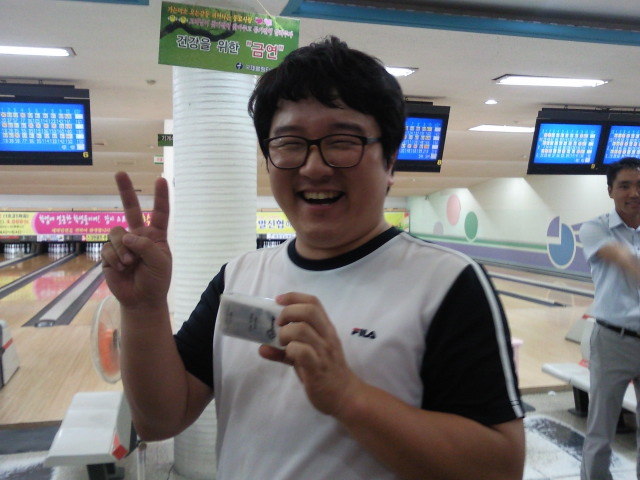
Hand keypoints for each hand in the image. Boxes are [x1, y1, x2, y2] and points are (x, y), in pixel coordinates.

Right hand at [101, 172, 171, 309]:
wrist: (141, 299)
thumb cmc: (156, 280)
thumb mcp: (160, 262)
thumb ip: (146, 246)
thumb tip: (127, 236)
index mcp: (155, 236)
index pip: (159, 213)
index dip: (160, 197)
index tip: (161, 179)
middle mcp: (138, 235)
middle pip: (130, 209)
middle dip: (125, 190)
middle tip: (120, 173)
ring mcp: (123, 244)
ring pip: (117, 232)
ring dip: (123, 248)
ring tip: (130, 264)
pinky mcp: (109, 254)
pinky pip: (108, 248)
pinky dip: (116, 258)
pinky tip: (122, 268)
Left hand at [259, 292, 363, 415]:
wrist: (346, 396)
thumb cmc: (326, 373)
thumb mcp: (308, 357)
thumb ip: (286, 350)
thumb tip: (261, 348)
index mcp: (326, 329)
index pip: (313, 302)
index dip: (294, 297)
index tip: (278, 300)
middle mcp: (327, 336)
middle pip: (308, 310)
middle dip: (288, 313)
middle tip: (279, 325)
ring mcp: (323, 351)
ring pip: (301, 329)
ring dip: (285, 333)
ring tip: (283, 343)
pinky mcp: (317, 368)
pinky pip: (301, 351)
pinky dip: (289, 350)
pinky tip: (288, 356)